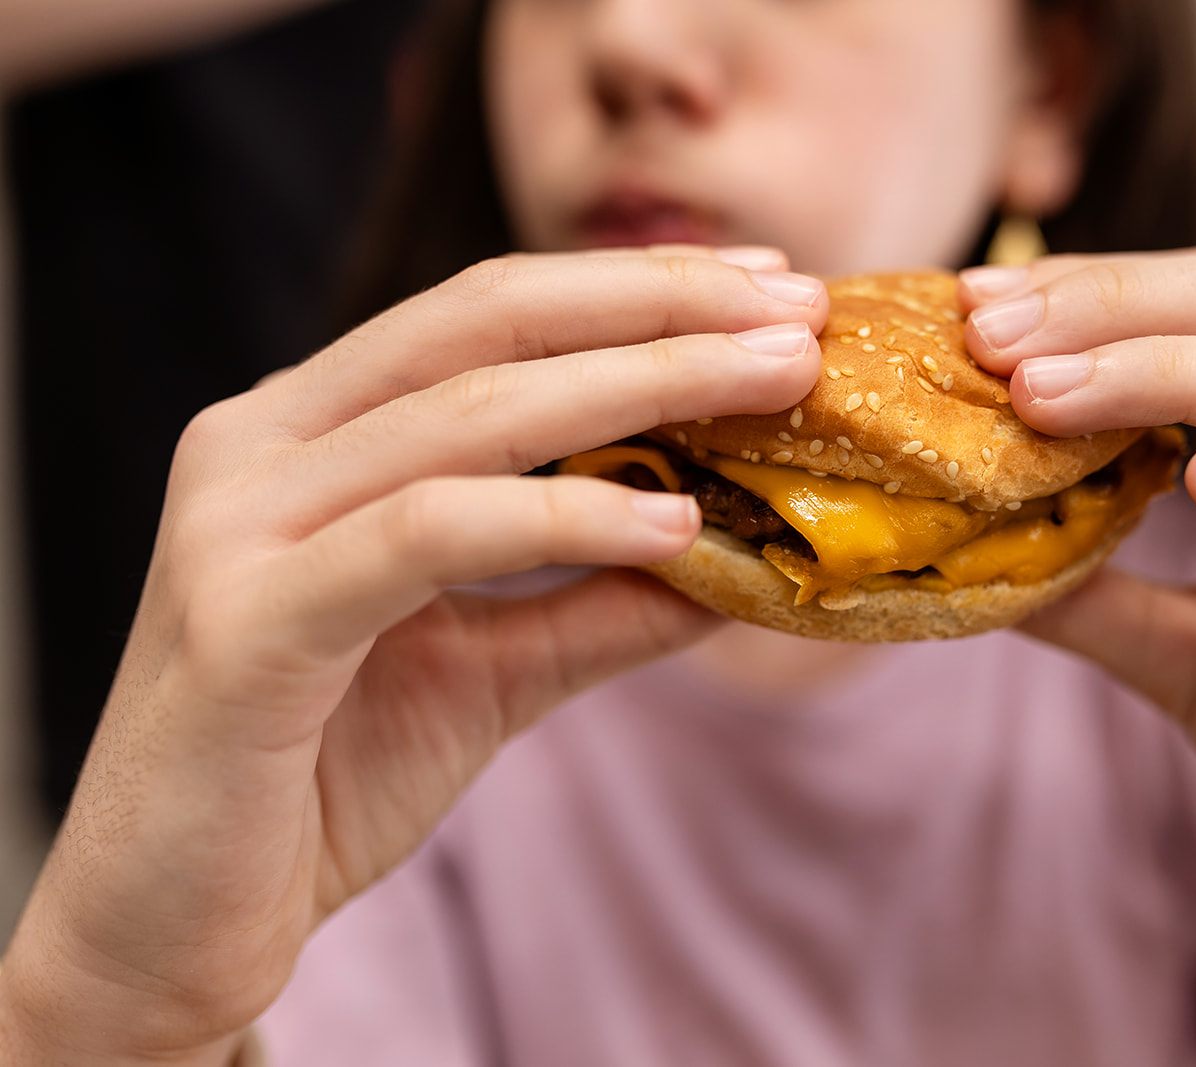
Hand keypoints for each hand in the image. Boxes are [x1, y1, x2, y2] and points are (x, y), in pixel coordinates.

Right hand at [0, 247, 826, 1064]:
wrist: (171, 926)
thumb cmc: (319, 779)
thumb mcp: (492, 671)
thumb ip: (601, 603)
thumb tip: (743, 552)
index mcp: (309, 430)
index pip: (489, 313)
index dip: (636, 286)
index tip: (769, 285)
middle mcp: (261, 443)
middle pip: (486, 324)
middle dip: (661, 308)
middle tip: (799, 312)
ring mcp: (238, 522)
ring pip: (465, 413)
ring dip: (643, 386)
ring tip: (775, 386)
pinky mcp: (243, 621)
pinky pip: (426, 535)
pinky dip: (558, 519)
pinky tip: (671, 525)